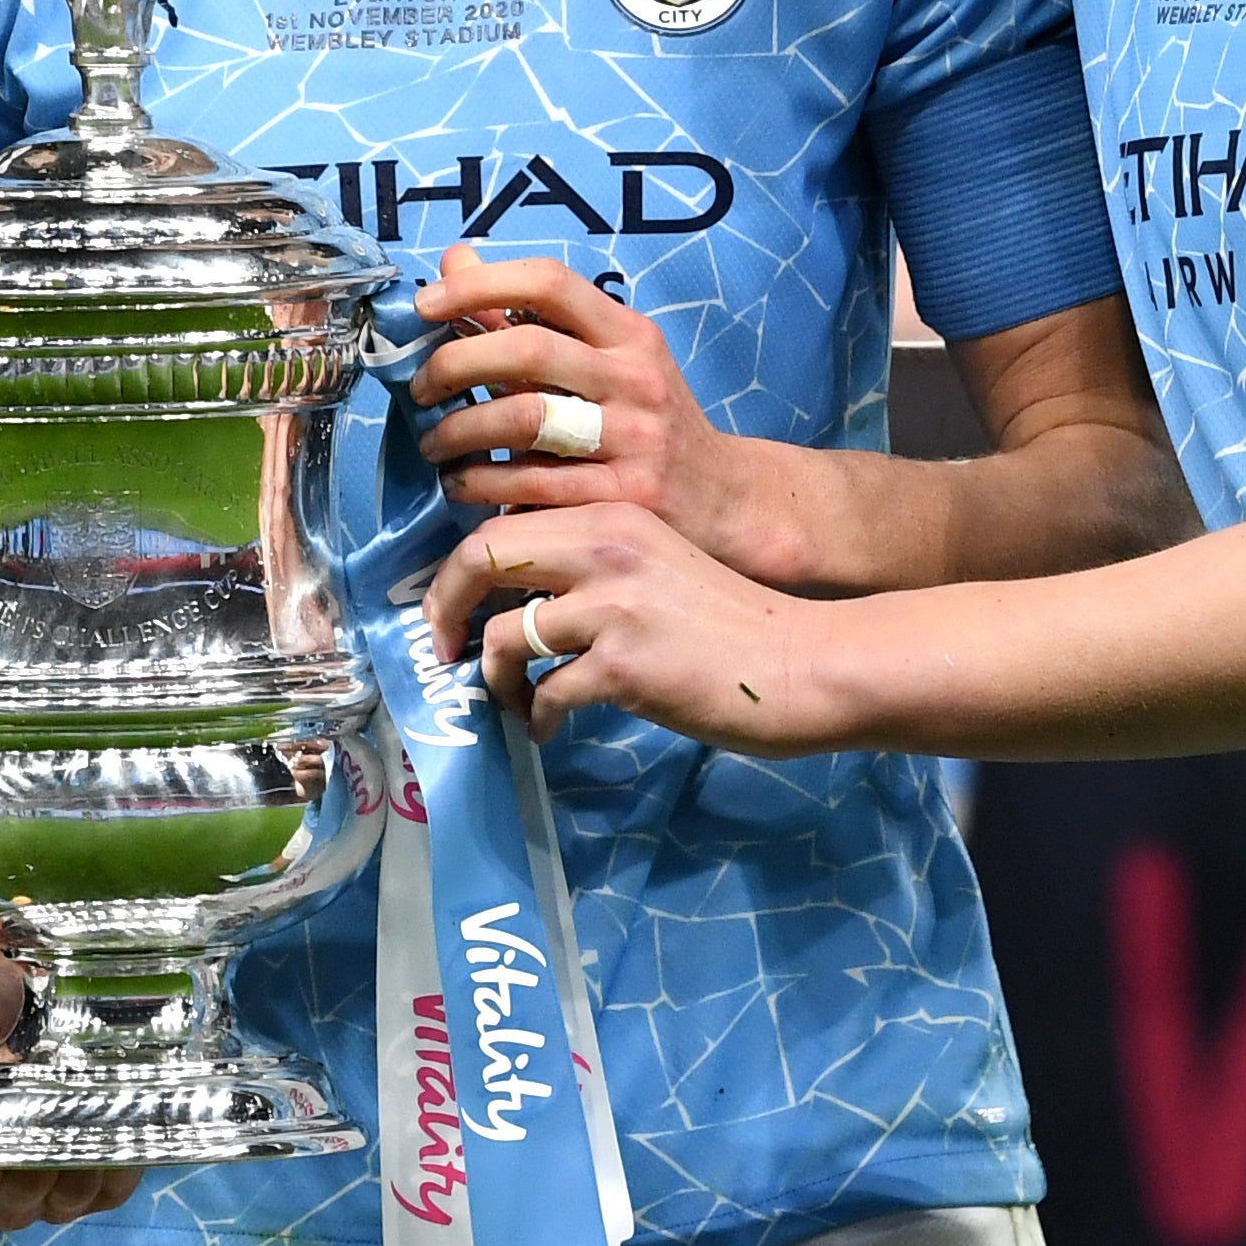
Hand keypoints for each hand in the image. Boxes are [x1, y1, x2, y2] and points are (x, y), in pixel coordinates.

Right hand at [0, 932, 140, 1229]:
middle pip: (14, 1205)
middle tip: (51, 1114)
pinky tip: (120, 1124)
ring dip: (78, 1165)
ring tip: (88, 1113)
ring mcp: (51, 1186)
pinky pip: (109, 1192)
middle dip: (32, 1165)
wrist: (42, 984)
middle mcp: (2, 1181)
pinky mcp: (98, 1180)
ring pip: (63, 1203)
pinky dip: (118, 1164)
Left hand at [411, 247, 795, 579]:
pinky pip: (532, 484)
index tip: (426, 305)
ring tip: (433, 443)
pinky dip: (481, 483)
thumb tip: (454, 261)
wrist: (723, 498)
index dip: (479, 284)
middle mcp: (636, 377)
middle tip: (418, 388)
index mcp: (629, 332)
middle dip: (454, 365)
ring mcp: (635, 438)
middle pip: (527, 350)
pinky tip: (462, 484)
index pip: (550, 282)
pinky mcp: (625, 496)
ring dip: (458, 431)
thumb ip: (529, 315)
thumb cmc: (646, 419)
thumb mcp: (607, 357)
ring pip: (522, 420)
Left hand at [427, 503, 851, 756]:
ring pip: (506, 637)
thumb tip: (509, 606)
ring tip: (514, 703)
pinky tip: (551, 730)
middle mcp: (605, 546)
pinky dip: (537, 718)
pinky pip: (547, 694)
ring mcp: (614, 606)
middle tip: (444, 651)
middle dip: (446, 608)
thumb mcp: (654, 567)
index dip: (458, 572)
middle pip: (484, 557)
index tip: (450, 611)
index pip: (502, 526)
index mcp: (610, 515)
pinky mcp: (624, 666)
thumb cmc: (729, 624)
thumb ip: (589, 569)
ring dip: (495, 679)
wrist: (801, 663)